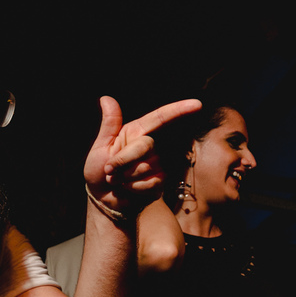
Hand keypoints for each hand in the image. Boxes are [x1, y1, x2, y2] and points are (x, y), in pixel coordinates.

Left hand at [83, 96, 200, 217]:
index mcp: (136, 132)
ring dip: (127, 177)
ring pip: (147, 166)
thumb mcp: (99, 147)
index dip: (179, 110)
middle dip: (123, 160)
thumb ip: (109, 124)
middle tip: (108, 170)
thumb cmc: (98, 171)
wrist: (104, 199)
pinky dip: (135, 188)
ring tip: (119, 180)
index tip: (197, 104)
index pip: (160, 118)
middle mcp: (150, 146)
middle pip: (146, 146)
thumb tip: (105, 98)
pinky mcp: (161, 181)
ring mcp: (158, 164)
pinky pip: (152, 183)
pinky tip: (129, 189)